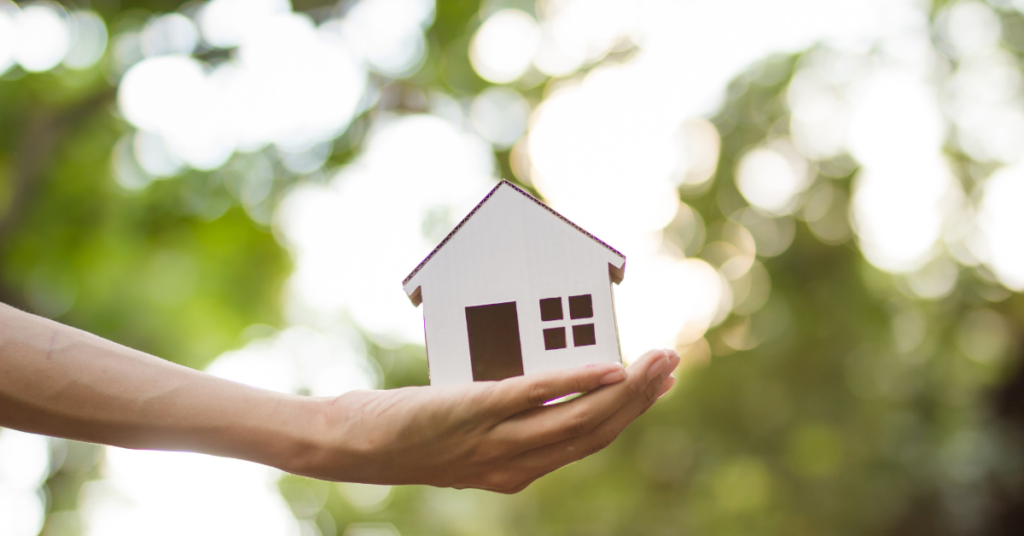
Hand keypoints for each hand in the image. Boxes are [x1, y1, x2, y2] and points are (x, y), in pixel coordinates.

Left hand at [296, 349, 679, 492]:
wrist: (351, 444)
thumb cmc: (406, 433)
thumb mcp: (466, 434)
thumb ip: (505, 417)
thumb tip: (543, 381)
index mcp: (515, 471)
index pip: (588, 442)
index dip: (629, 413)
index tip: (658, 386)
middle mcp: (513, 463)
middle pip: (594, 431)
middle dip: (640, 397)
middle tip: (672, 363)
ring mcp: (495, 441)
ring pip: (577, 418)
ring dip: (624, 388)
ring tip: (656, 360)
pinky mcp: (474, 412)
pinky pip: (536, 397)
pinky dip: (576, 381)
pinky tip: (607, 365)